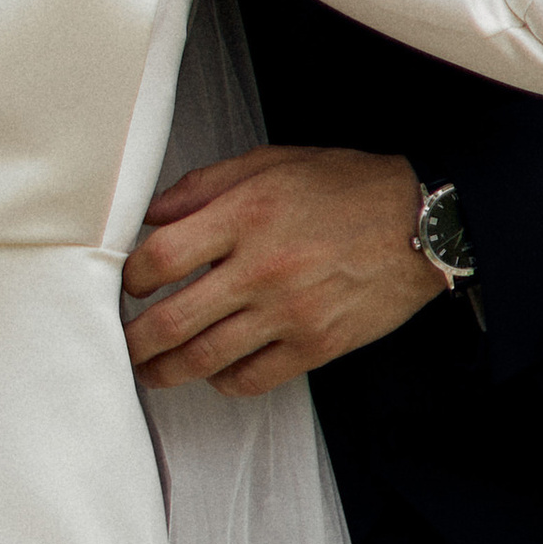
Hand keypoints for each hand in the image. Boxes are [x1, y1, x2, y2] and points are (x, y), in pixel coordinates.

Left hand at [123, 145, 444, 394]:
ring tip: (151, 370)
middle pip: (173, 320)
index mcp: (246, 214)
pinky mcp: (314, 347)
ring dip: (166, 370)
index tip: (129, 284)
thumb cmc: (346, 187)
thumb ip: (206, 185)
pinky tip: (213, 371)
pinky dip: (222, 381)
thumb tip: (154, 214)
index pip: (162, 257)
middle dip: (136, 339)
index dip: (132, 277)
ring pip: (205, 358)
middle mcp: (262, 267)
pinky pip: (251, 379)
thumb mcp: (272, 162)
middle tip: (122, 343)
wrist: (420, 224)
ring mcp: (289, 313)